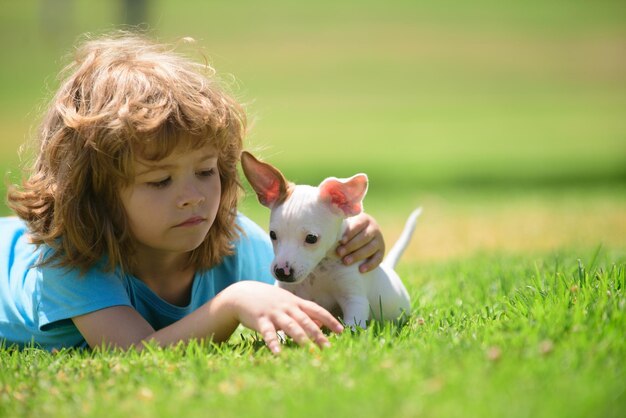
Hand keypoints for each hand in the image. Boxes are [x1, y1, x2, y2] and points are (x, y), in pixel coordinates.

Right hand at [224, 281, 343, 353]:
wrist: (243, 293)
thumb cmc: (269, 300)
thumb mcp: (288, 303)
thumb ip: (304, 312)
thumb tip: (322, 322)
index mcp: (295, 302)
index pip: (316, 310)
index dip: (329, 320)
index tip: (341, 331)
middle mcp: (287, 307)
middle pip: (305, 320)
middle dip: (317, 333)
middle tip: (327, 346)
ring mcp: (274, 313)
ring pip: (290, 326)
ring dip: (300, 338)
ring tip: (309, 349)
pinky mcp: (260, 320)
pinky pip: (268, 333)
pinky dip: (273, 343)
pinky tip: (278, 353)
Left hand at [336, 212, 384, 272]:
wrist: (363, 237)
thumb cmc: (348, 231)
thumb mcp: (345, 226)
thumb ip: (339, 228)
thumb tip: (324, 234)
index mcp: (364, 219)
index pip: (358, 225)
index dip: (349, 233)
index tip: (341, 241)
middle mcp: (374, 228)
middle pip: (364, 237)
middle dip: (351, 246)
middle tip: (339, 253)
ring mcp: (379, 240)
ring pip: (370, 248)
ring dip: (358, 255)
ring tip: (346, 262)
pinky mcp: (382, 251)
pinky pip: (378, 259)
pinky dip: (370, 265)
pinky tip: (361, 270)